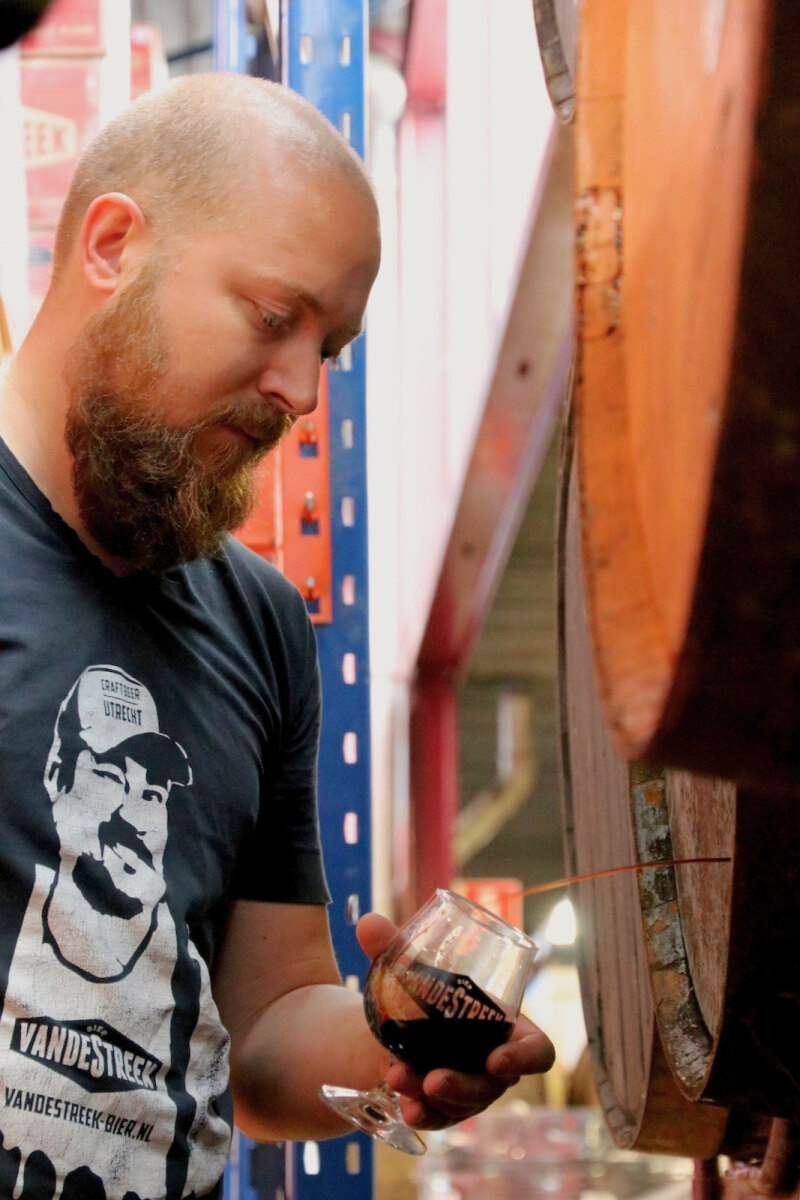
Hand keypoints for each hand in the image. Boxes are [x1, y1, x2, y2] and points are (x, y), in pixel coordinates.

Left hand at [355, 911, 555, 1130]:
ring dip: (433, 1098)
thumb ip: (393, 946)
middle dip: (464, 1086)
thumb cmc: (427, 990)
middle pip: (494, 1085)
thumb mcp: (411, 967)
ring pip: (464, 1103)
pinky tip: (404, 1108)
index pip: (538, 1050)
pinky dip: (423, 1113)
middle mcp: (495, 1062)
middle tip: (434, 1079)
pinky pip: (441, 1117)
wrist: (399, 1020)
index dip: (526, 1058)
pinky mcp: (447, 1106)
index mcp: (505, 1025)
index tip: (496, 1059)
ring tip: (397, 1079)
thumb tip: (367, 923)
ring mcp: (472, 1088)